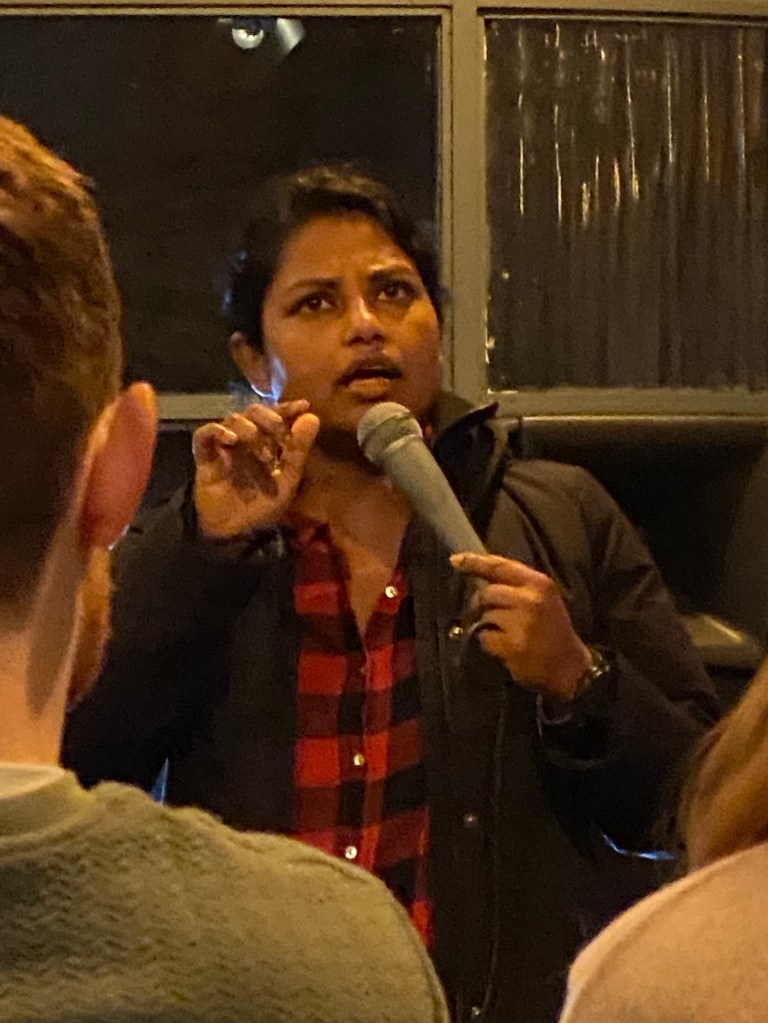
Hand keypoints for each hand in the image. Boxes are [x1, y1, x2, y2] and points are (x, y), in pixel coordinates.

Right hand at [192, 400, 318, 540]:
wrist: (234, 533)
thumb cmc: (262, 507)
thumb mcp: (287, 481)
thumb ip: (298, 450)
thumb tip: (312, 415)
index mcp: (268, 443)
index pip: (277, 416)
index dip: (288, 408)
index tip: (302, 405)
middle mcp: (246, 439)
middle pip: (254, 411)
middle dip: (268, 416)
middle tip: (278, 431)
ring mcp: (224, 446)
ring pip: (233, 419)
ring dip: (249, 430)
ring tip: (261, 454)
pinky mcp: (205, 456)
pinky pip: (204, 434)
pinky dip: (216, 431)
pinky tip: (230, 440)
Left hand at [450, 552, 591, 701]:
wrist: (570, 666)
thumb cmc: (553, 630)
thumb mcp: (542, 598)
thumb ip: (516, 586)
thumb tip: (480, 577)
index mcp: (539, 584)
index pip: (500, 567)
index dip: (475, 562)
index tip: (455, 560)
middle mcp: (530, 599)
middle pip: (487, 593)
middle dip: (482, 604)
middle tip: (491, 616)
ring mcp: (521, 623)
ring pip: (485, 616)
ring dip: (487, 625)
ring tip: (506, 634)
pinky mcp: (512, 645)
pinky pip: (485, 638)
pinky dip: (488, 643)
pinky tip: (505, 648)